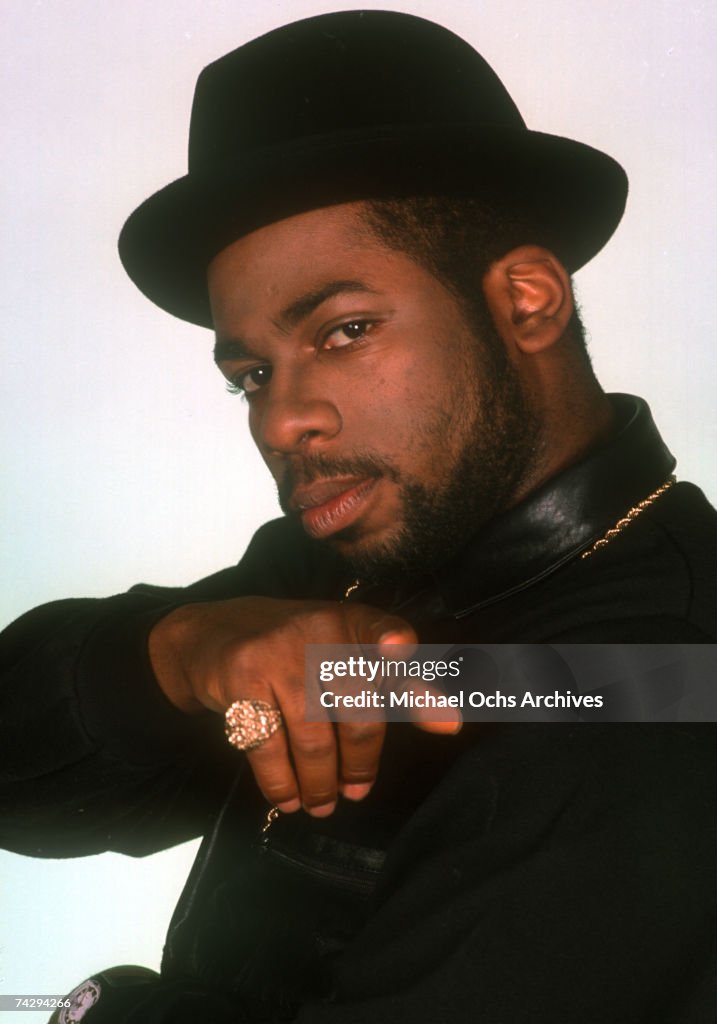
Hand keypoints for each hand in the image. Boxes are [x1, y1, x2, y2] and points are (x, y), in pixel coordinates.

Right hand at [148, 597, 458, 815]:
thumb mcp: (340, 651)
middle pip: (357, 711)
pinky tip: (287, 797)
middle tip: (355, 793)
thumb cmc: (292, 651)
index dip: (407, 662)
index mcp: (351, 619)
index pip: (386, 634)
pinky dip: (280, 782)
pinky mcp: (242, 674)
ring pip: (312, 737)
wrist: (208, 635)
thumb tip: (450, 724)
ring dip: (319, 783)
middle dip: (359, 763)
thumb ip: (395, 682)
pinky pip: (269, 745)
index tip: (445, 715)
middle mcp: (319, 628)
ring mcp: (278, 650)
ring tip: (321, 804)